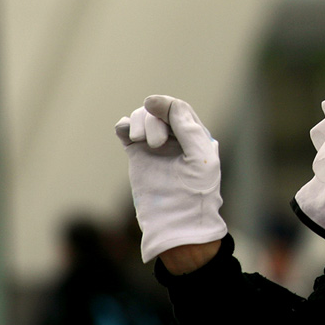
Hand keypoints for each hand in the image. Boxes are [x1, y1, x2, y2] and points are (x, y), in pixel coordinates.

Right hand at [115, 95, 226, 263]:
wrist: (175, 223)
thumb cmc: (194, 193)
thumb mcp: (199, 157)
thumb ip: (186, 127)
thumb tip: (158, 102)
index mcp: (195, 138)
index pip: (179, 110)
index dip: (166, 105)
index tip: (152, 104)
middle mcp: (174, 140)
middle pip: (159, 113)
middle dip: (154, 121)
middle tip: (156, 144)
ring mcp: (155, 148)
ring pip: (143, 119)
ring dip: (139, 122)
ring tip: (140, 140)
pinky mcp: (138, 157)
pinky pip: (127, 133)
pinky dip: (124, 127)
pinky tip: (125, 132)